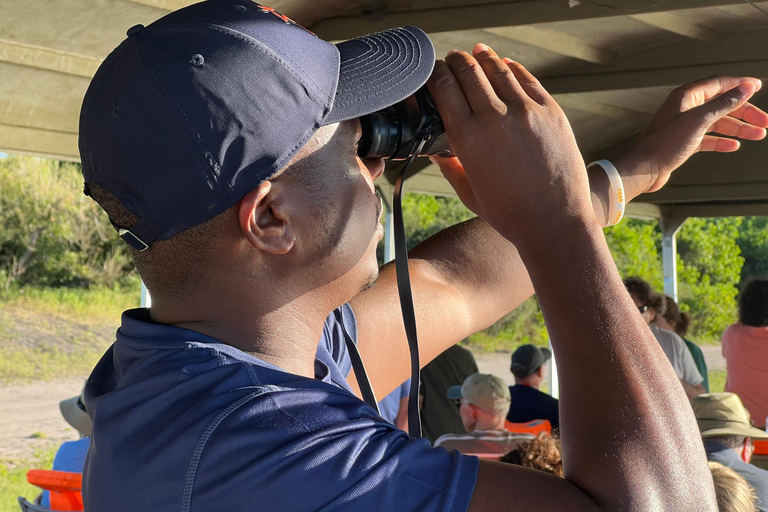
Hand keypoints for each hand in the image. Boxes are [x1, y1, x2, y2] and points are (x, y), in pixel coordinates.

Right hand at [427, 45, 593, 242]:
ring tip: (476, 53)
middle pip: (468, 71)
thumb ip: (450, 167)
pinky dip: (512, 68)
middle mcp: (494, 118)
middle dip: (456, 60)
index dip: (434, 73)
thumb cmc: (509, 214)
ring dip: (483, 57)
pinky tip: (505, 64)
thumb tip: (436, 153)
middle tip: (452, 59)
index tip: (432, 72)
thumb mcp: (469, 193)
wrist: (554, 222)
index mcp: (466, 138)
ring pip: (497, 68)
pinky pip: (526, 79)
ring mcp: (525, 112)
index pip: (443, 87)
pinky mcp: (550, 112)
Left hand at [615, 76, 767, 194]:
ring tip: (759, 135)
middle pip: (721, 104)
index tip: (758, 86)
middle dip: (744, 112)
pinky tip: (734, 146)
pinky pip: (707, 138)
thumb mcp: (699, 121)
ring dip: (737, 128)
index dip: (740, 84)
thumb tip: (745, 88)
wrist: (642, 169)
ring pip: (716, 122)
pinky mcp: (682, 142)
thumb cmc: (665, 144)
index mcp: (686, 96)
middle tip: (765, 122)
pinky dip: (721, 141)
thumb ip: (723, 104)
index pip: (719, 84)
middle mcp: (685, 108)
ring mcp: (683, 126)